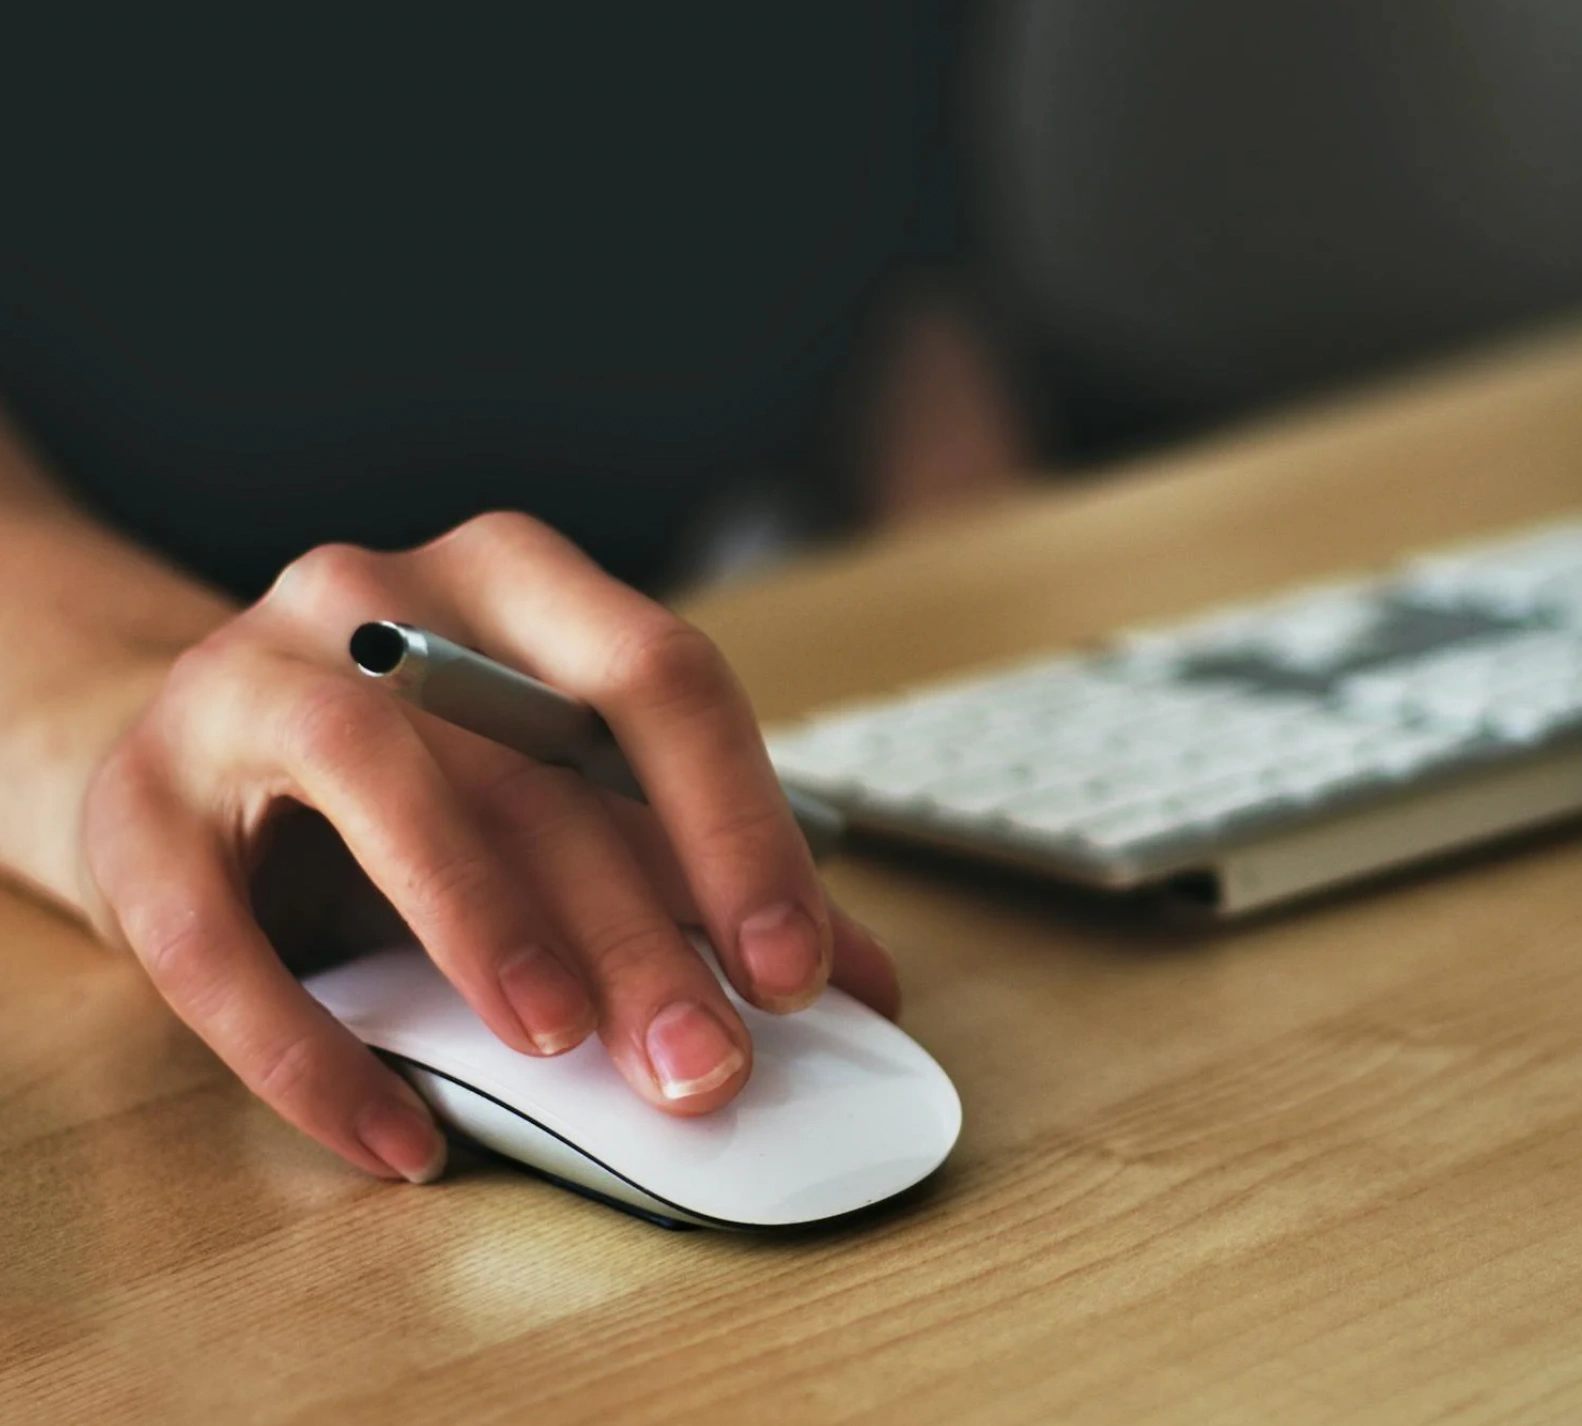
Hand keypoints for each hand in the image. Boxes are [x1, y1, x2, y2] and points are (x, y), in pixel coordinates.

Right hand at [78, 512, 898, 1184]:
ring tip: (560, 1048)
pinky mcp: (134, 807)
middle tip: (706, 1064)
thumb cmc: (414, 779)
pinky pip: (213, 935)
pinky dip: (311, 1050)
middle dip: (639, 926)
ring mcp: (242, 684)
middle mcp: (379, 599)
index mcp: (517, 584)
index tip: (799, 970)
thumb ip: (698, 872)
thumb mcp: (562, 797)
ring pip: (376, 779)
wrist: (183, 759)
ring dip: (484, 921)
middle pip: (534, 757)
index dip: (739, 827)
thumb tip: (864, 983)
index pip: (659, 677)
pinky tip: (400, 1138)